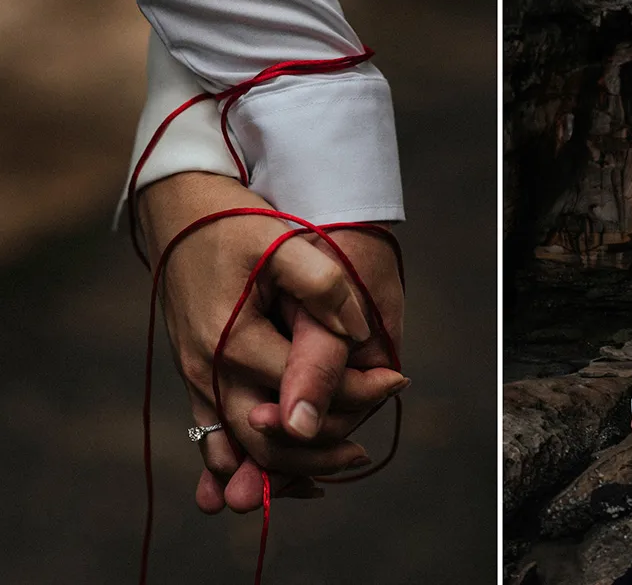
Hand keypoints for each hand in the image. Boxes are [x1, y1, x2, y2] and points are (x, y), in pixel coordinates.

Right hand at [138, 172, 406, 511]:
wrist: (175, 213)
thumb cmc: (232, 224)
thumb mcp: (281, 242)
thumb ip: (323, 287)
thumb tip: (358, 333)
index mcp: (233, 342)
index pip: (306, 390)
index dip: (358, 391)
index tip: (397, 380)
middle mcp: (209, 372)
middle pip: (272, 439)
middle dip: (325, 447)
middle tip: (367, 447)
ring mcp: (197, 380)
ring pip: (244, 450)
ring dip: (292, 467)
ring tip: (341, 461)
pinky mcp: (196, 379)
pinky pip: (221, 441)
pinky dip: (254, 463)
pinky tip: (292, 476)